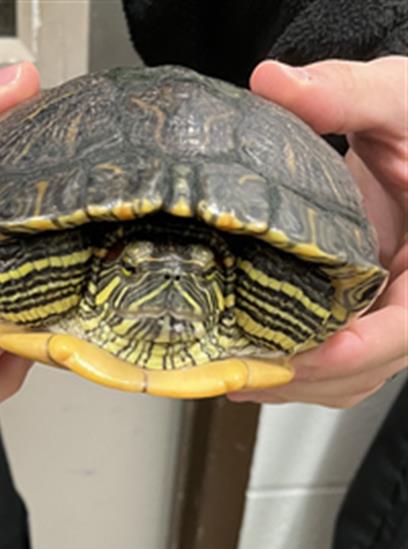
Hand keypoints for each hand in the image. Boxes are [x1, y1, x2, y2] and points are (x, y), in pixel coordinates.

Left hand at [229, 56, 407, 407]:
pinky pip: (336, 354)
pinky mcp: (359, 305)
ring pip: (352, 370)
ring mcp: (386, 305)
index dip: (363, 349)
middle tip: (245, 374)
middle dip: (310, 376)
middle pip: (371, 361)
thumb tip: (272, 82)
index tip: (310, 356)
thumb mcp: (397, 102)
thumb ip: (346, 94)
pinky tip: (255, 366)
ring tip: (238, 379)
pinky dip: (300, 369)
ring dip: (299, 382)